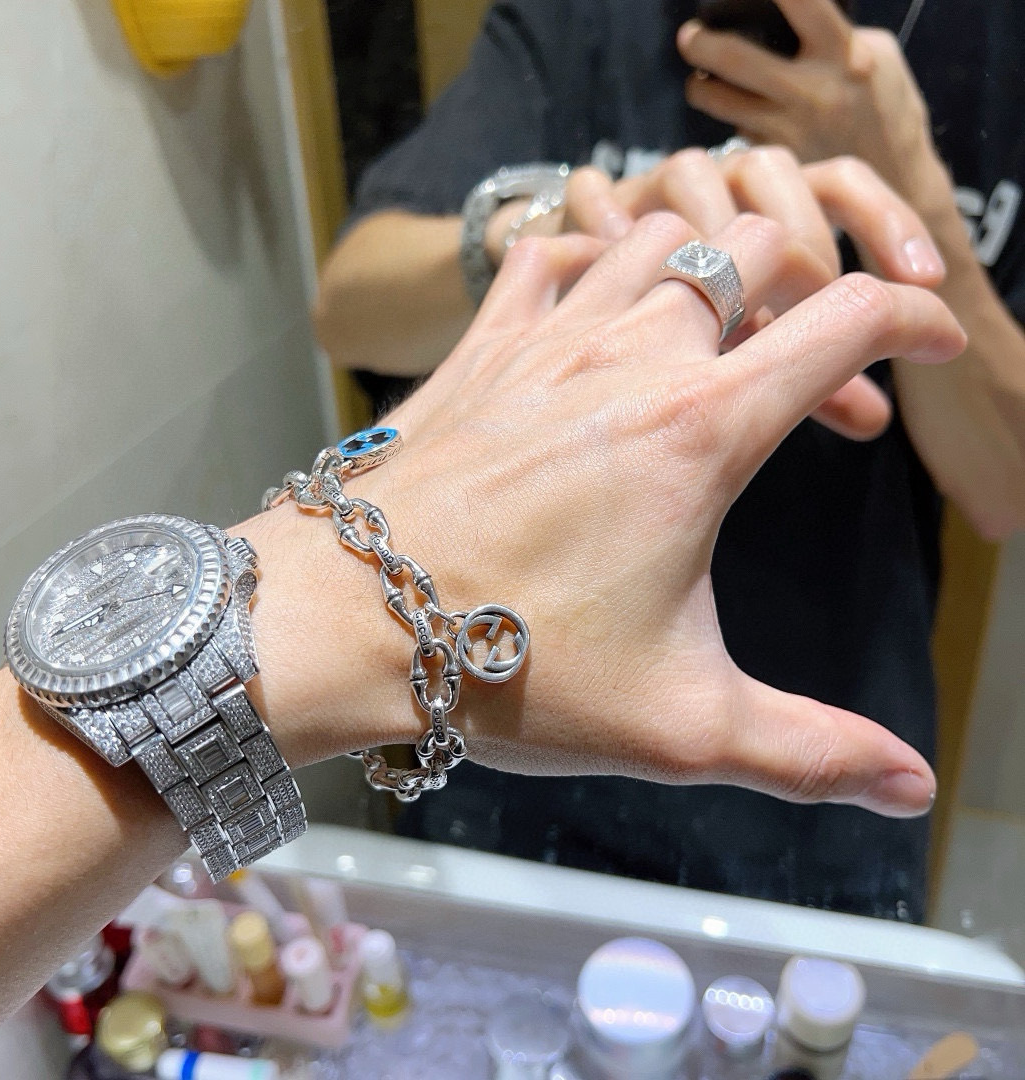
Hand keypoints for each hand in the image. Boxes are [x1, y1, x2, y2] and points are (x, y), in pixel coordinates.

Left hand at [267, 211, 964, 816]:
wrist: (345, 624)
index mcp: (700, 431)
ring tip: (719, 337)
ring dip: (708, 266)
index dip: (917, 320)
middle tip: (816, 378)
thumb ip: (808, 751)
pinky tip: (599, 308)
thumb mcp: (678, 724)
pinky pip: (547, 254)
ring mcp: (547, 340)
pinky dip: (591, 257)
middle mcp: (631, 358)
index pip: (848, 323)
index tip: (936, 347)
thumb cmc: (505, 668)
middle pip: (758, 250)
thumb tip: (910, 789)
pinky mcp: (480, 348)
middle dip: (813, 292)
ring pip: (657, 235)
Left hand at [676, 0, 943, 208]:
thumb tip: (787, 16)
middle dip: (700, 43)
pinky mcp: (775, 161)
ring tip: (699, 80)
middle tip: (689, 37)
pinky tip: (733, 112)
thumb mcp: (876, 57)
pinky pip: (735, 131)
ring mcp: (789, 130)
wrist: (895, 180)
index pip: (803, 2)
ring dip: (700, 89)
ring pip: (720, 102)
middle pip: (735, 58)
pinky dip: (728, 119)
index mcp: (844, 54)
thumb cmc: (886, 108)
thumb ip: (834, 36)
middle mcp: (812, 92)